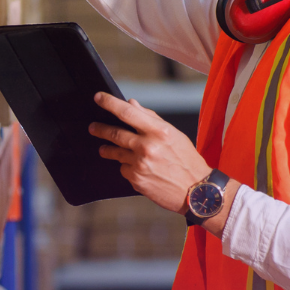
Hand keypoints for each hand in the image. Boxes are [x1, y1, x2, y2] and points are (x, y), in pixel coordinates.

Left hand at [89, 93, 239, 234]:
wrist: (197, 191)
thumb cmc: (187, 160)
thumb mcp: (174, 134)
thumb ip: (151, 118)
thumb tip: (132, 104)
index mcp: (159, 132)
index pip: (128, 112)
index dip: (110, 103)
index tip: (98, 97)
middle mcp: (147, 147)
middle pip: (115, 133)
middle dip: (100, 129)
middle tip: (93, 127)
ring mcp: (140, 164)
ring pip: (116, 152)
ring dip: (108, 149)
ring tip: (105, 148)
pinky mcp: (136, 180)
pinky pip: (123, 169)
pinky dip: (127, 167)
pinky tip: (136, 168)